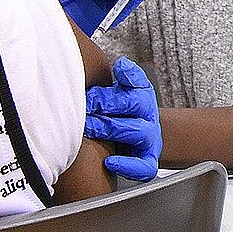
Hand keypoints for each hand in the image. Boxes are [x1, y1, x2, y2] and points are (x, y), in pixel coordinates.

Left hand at [84, 57, 161, 180]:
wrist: (142, 138)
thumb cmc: (126, 111)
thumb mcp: (128, 89)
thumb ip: (126, 76)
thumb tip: (121, 64)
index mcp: (143, 98)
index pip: (135, 86)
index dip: (115, 88)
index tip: (91, 91)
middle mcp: (148, 118)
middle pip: (133, 107)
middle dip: (106, 105)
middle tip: (83, 107)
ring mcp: (149, 141)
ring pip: (137, 133)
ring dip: (112, 129)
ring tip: (89, 128)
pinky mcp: (148, 162)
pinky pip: (144, 167)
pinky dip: (128, 166)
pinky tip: (109, 162)